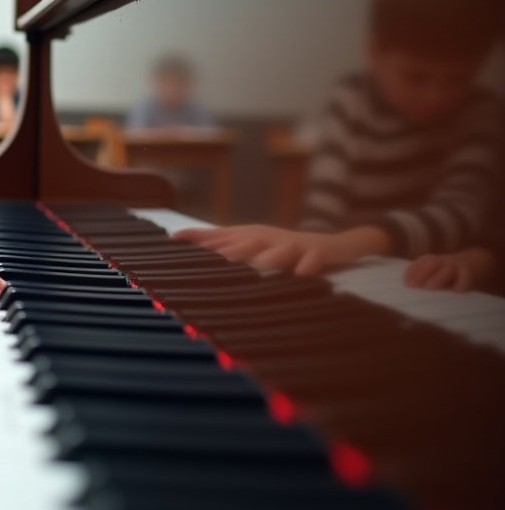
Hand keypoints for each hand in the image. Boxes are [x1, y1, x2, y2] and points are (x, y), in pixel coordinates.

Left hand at [174, 224, 387, 274]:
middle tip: (210, 259)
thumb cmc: (283, 249)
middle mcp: (270, 238)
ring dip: (269, 258)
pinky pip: (316, 258)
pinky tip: (303, 273)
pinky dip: (309, 265)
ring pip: (280, 250)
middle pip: (247, 243)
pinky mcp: (321, 253)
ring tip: (259, 267)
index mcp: (251, 236)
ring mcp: (295, 245)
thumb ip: (218, 244)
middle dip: (229, 250)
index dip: (201, 241)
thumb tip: (177, 242)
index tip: (175, 242)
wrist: (334, 245)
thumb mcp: (251, 246)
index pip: (222, 238)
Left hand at [405, 249, 494, 291]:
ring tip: (430, 286)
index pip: (421, 262)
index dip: (412, 271)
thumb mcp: (435, 272)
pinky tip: (456, 291)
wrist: (475, 263)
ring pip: (447, 269)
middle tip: (413, 285)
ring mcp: (457, 267)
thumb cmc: (447, 273)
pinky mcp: (470, 275)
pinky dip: (461, 283)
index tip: (405, 282)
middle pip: (432, 263)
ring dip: (438, 277)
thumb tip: (409, 289)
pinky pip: (466, 278)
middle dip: (421, 273)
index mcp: (433, 260)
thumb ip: (423, 279)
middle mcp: (444, 262)